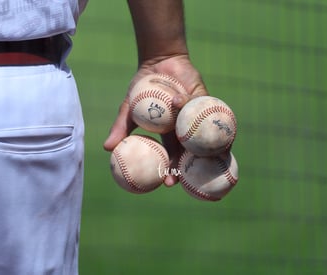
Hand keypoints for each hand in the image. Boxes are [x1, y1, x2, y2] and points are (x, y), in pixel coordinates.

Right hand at [103, 54, 207, 185]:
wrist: (157, 62)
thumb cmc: (142, 87)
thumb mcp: (129, 108)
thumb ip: (121, 128)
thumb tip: (107, 148)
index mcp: (169, 134)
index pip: (172, 156)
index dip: (171, 171)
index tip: (168, 183)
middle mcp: (184, 127)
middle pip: (192, 151)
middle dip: (195, 166)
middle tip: (197, 176)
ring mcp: (196, 115)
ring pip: (207, 135)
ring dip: (214, 148)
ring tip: (219, 160)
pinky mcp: (205, 99)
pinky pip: (210, 112)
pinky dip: (212, 120)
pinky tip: (219, 132)